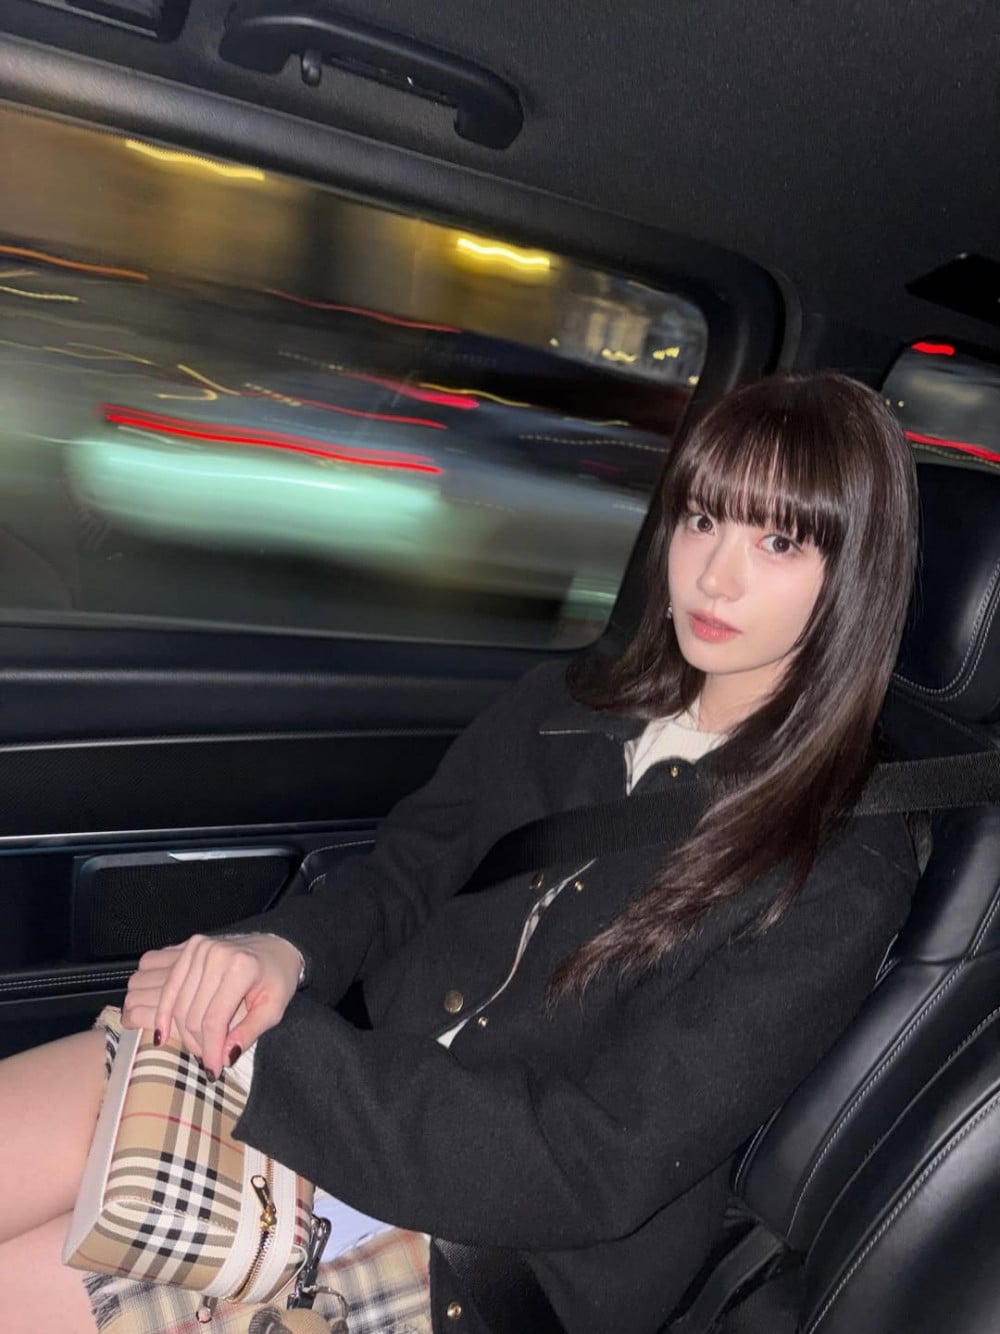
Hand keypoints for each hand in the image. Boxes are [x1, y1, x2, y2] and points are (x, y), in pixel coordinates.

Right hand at [122, 933, 303, 1076]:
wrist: (275, 947)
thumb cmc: (277, 979)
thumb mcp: (274, 1009)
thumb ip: (249, 1033)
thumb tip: (224, 1057)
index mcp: (241, 967)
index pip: (214, 1019)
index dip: (210, 1049)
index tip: (213, 1072)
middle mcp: (217, 954)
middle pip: (193, 1015)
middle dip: (199, 1044)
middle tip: (209, 1060)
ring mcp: (200, 949)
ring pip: (179, 1005)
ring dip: (184, 1034)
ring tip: (198, 1048)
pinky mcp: (190, 948)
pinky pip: (169, 988)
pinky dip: (163, 1013)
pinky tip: (162, 1035)